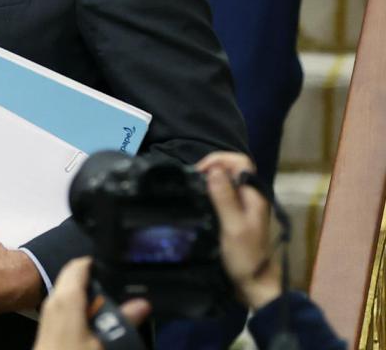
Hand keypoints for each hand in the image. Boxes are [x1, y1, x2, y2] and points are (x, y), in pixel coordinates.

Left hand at [33, 258, 149, 349]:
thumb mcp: (104, 342)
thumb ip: (124, 320)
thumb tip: (144, 302)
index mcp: (66, 297)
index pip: (79, 265)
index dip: (97, 262)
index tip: (116, 265)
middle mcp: (54, 298)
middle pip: (75, 277)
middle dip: (96, 280)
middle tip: (120, 288)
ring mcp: (49, 312)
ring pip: (70, 292)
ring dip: (89, 295)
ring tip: (112, 305)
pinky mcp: (49, 325)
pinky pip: (66, 306)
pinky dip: (81, 307)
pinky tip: (96, 321)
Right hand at [196, 152, 282, 309]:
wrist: (254, 285)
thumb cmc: (246, 257)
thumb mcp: (233, 227)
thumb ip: (224, 197)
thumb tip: (214, 169)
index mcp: (255, 195)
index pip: (240, 162)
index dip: (219, 160)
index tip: (199, 172)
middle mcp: (250, 196)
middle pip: (231, 169)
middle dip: (210, 169)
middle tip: (191, 181)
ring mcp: (243, 206)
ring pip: (225, 182)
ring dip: (208, 181)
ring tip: (191, 190)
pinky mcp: (234, 216)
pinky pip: (221, 196)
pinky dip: (208, 193)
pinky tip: (197, 201)